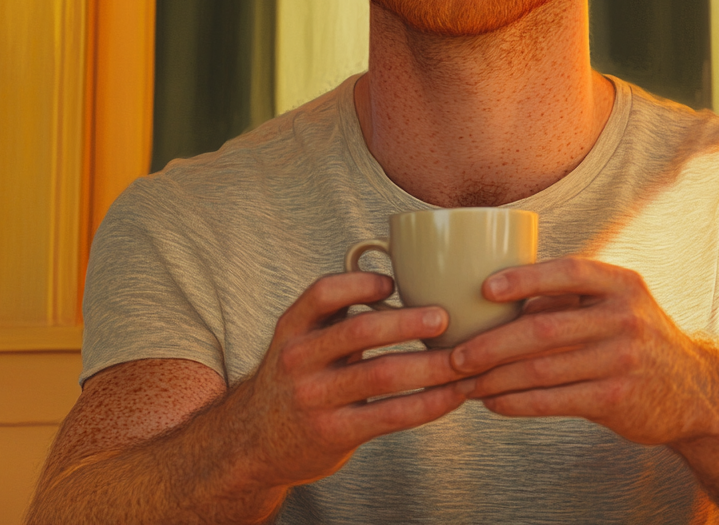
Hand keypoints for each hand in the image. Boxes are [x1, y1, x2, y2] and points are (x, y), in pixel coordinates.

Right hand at [236, 271, 467, 493]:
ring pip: (382, 373)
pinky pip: (390, 414)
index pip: (323, 293)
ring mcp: (315, 398)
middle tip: (446, 317)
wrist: (254, 443)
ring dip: (430, 365)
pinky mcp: (334, 433)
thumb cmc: (299, 378)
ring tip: (463, 358)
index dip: (361, 282)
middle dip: (408, 322)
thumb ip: (340, 314)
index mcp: (293, 326)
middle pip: (360, 331)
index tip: (394, 281)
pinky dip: (428, 403)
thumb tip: (406, 276)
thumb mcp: (303, 339)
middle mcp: (299, 359)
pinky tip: (453, 396)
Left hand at [448, 257, 713, 447]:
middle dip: (492, 344)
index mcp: (621, 284)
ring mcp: (623, 360)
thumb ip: (569, 298)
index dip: (525, 279)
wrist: (694, 390)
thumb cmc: (635, 337)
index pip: (568, 272)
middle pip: (544, 327)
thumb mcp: (616, 304)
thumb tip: (495, 296)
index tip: (484, 289)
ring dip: (496, 377)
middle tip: (456, 355)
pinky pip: (554, 400)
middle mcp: (625, 318)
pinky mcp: (617, 400)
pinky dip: (517, 402)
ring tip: (466, 382)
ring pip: (543, 368)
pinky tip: (494, 402)